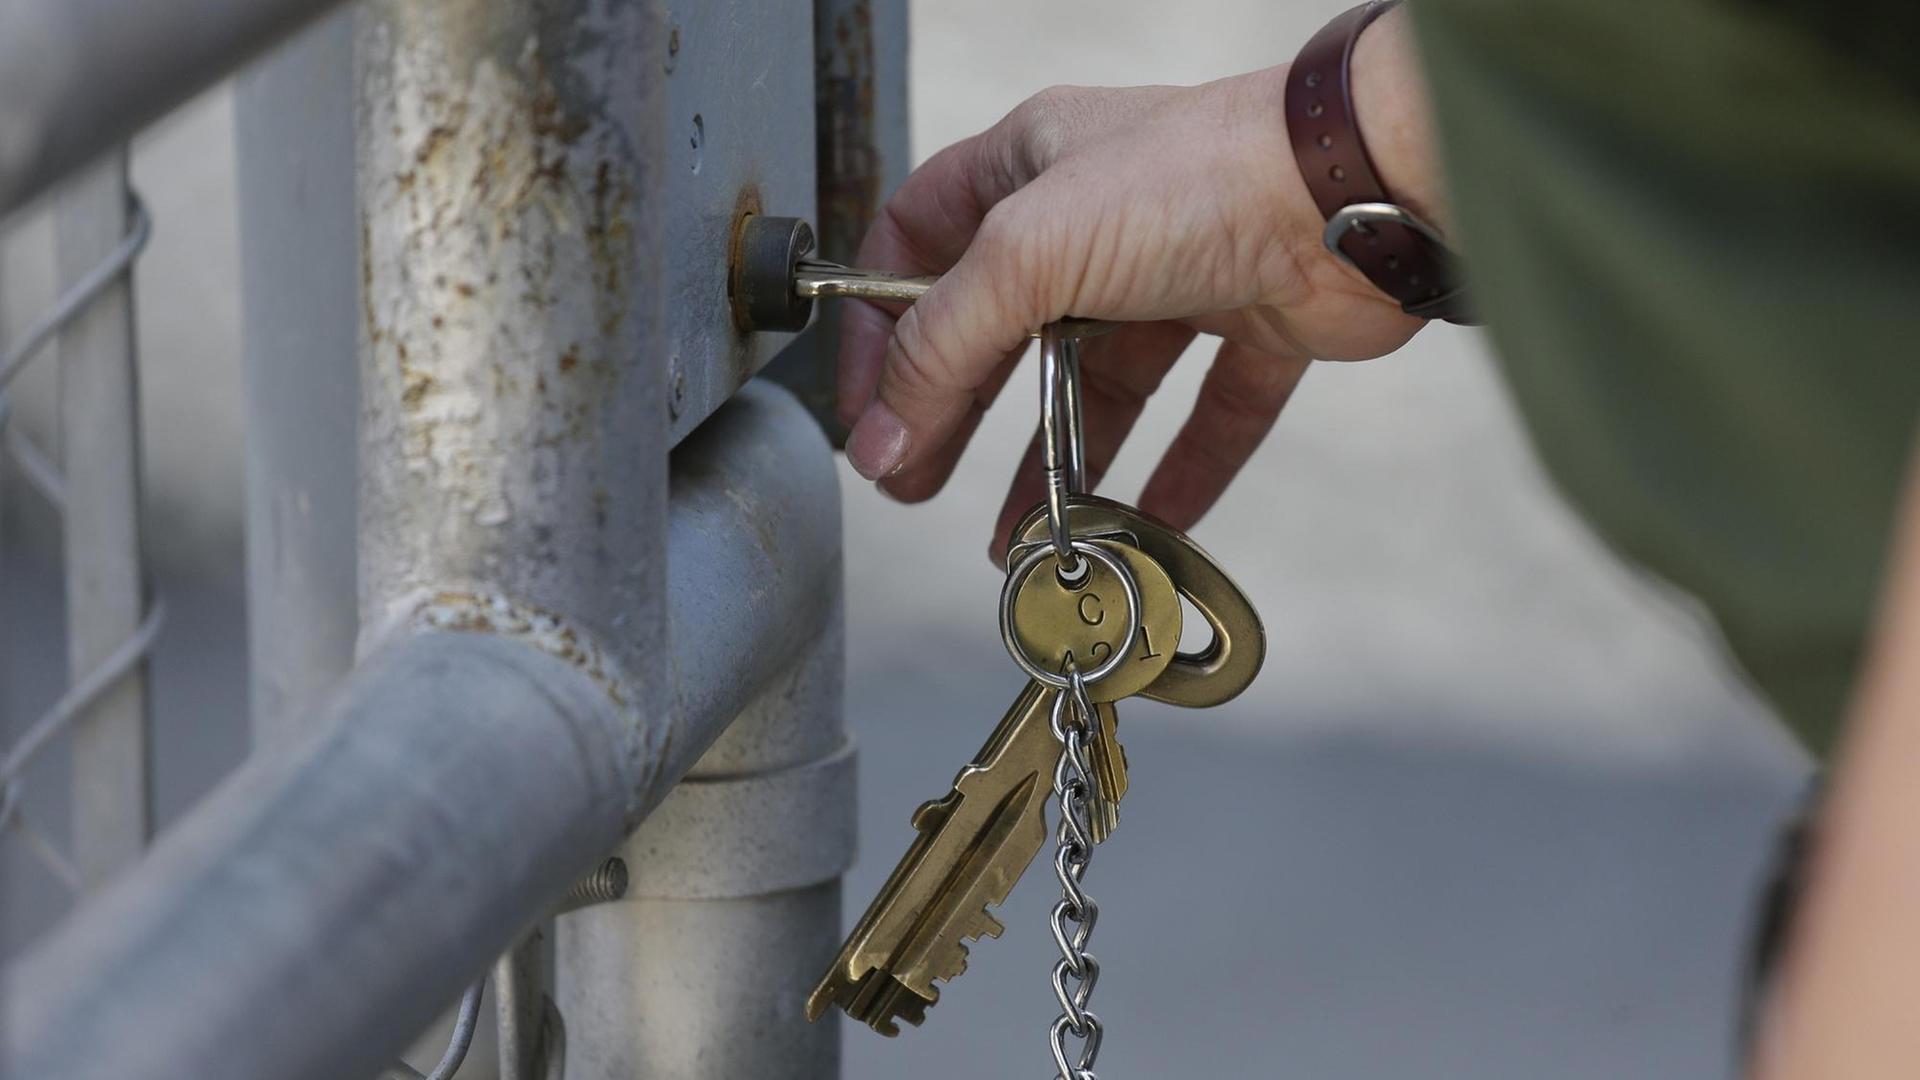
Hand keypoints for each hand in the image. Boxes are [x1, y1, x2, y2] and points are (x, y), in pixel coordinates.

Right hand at [835, 7, 1443, 559]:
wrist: (1356, 190)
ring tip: (1022, 535)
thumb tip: (882, 432)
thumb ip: (942, 345)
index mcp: (1030, 167)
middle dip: (957, 414)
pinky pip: (1206, 414)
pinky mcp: (1255, 322)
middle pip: (1001, 330)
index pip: (917, 242)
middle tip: (919, 485)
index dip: (879, 325)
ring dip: (1058, 463)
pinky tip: (1147, 526)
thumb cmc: (1197, 177)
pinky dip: (1178, 475)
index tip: (867, 410)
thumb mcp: (1028, 253)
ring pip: (1099, 384)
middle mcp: (1100, 216)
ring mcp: (1179, 269)